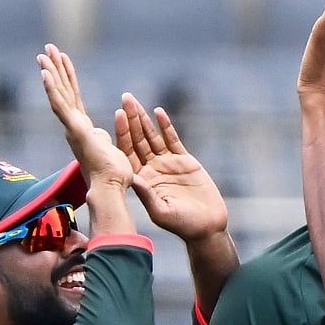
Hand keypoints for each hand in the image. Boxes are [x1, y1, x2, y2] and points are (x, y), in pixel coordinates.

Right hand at [38, 44, 131, 189]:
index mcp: (82, 128)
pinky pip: (61, 106)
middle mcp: (73, 125)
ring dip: (51, 73)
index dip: (67, 77)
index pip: (73, 97)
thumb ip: (101, 137)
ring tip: (44, 53)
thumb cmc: (113, 174)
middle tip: (47, 48)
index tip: (63, 59)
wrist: (111, 187)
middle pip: (63, 91)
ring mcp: (72, 127)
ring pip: (59, 94)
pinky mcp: (75, 130)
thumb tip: (99, 133)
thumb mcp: (108, 148)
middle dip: (55, 68)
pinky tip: (45, 73)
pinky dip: (52, 89)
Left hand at [115, 92, 228, 242]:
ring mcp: (167, 164)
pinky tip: (159, 113)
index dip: (123, 134)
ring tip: (135, 101)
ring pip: (153, 136)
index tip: (118, 116)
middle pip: (138, 139)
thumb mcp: (161, 211)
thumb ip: (147, 195)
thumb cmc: (182, 225)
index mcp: (142, 180)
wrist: (206, 226)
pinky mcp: (185, 161)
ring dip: (144, 119)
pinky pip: (173, 140)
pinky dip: (166, 126)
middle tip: (126, 98)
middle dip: (131, 119)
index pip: (128, 152)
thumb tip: (133, 178)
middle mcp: (152, 169)